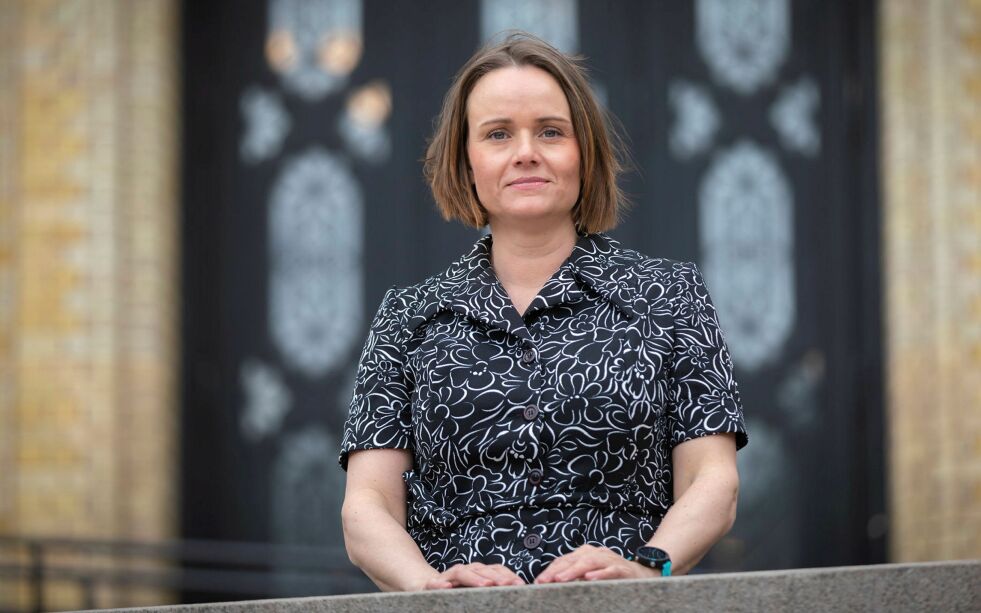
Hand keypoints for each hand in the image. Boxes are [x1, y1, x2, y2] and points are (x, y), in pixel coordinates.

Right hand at [420, 562, 524, 589]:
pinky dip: (440, 584)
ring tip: (485, 585)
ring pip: (461, 572)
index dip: (508, 575)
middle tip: (507, 584)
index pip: (495, 569)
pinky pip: (435, 583)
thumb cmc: (456, 590)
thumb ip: (491, 589)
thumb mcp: (475, 590)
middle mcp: (465, 571)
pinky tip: (447, 587)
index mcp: (478, 572)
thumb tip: (514, 593)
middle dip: (495, 577)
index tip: (521, 584)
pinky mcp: (432, 584)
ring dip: (474, 578)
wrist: (425, 585)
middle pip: (481, 570)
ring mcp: (448, 576)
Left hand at [534, 544, 660, 583]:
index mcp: (586, 553)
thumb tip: (553, 583)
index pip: (564, 560)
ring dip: (574, 570)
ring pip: (589, 561)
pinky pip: (611, 569)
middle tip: (544, 581)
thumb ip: (575, 577)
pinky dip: (600, 573)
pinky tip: (589, 578)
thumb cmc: (612, 575)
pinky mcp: (623, 568)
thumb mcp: (590, 575)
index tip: (538, 582)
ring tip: (560, 580)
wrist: (642, 573)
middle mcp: (596, 553)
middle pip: (573, 559)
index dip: (550, 570)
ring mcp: (610, 559)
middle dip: (557, 570)